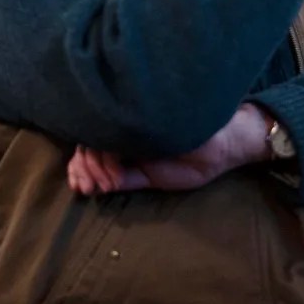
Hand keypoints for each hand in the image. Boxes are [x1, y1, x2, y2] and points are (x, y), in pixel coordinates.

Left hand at [67, 104, 269, 194]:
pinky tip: (112, 176)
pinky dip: (106, 158)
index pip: (91, 147)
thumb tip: (92, 186)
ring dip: (94, 166)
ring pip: (97, 138)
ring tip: (108, 184)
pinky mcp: (144, 115)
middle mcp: (126, 126)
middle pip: (88, 141)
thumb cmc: (192, 160)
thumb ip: (124, 179)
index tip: (79, 187)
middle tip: (88, 188)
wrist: (223, 144)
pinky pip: (114, 132)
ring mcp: (134, 118)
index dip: (79, 166)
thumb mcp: (152, 177)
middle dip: (83, 168)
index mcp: (126, 139)